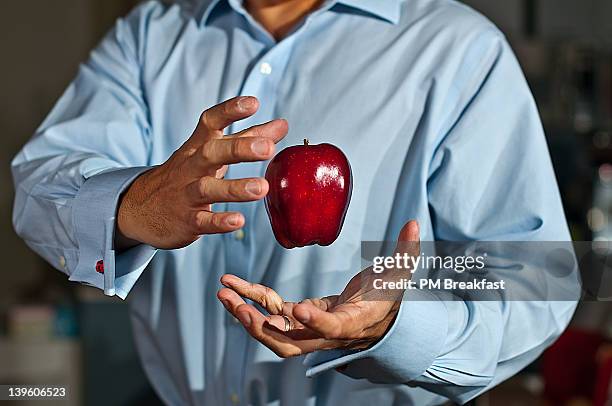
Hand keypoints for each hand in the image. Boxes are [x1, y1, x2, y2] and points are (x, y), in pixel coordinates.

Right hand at [117, 96, 287, 248]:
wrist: (142, 208)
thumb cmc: (188, 175)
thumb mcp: (213, 153)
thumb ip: (248, 138)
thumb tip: (282, 124)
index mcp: (198, 146)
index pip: (210, 122)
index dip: (230, 111)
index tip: (253, 103)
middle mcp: (191, 167)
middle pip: (211, 152)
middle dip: (239, 148)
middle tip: (268, 147)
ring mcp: (186, 194)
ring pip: (207, 188)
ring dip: (235, 188)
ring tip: (262, 188)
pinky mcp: (186, 221)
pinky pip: (202, 221)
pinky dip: (219, 222)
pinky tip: (238, 221)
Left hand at [217, 221, 419, 356]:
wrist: (377, 318)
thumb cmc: (388, 296)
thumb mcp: (399, 274)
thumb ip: (406, 251)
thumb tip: (414, 223)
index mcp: (353, 322)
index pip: (333, 328)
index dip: (316, 322)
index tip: (297, 308)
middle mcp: (327, 333)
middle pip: (291, 342)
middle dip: (262, 328)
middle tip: (240, 307)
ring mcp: (310, 328)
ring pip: (274, 332)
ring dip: (247, 316)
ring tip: (225, 294)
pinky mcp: (299, 318)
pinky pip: (270, 313)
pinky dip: (251, 300)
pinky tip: (234, 285)